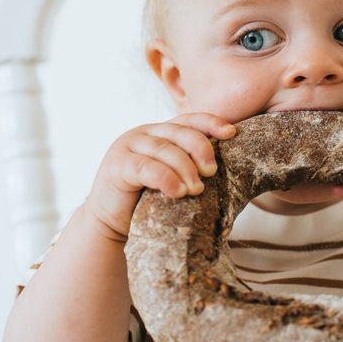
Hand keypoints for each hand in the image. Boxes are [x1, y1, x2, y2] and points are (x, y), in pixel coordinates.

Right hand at [85, 113, 235, 239]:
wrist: (112, 221)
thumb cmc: (148, 200)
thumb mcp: (173, 178)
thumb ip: (190, 166)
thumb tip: (224, 169)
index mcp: (161, 132)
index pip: (189, 120)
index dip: (210, 123)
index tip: (231, 133)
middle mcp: (145, 133)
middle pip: (179, 132)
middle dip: (201, 149)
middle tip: (212, 172)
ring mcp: (128, 146)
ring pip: (164, 150)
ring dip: (185, 168)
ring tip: (196, 189)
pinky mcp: (116, 165)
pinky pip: (145, 167)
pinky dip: (165, 178)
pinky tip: (177, 191)